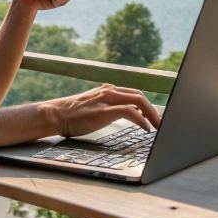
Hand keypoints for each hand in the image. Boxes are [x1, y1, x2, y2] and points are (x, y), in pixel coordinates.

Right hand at [46, 84, 161, 136]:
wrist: (55, 114)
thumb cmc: (72, 115)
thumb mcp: (93, 107)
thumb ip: (108, 108)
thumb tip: (125, 116)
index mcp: (108, 90)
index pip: (134, 94)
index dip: (147, 105)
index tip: (155, 116)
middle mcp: (110, 91)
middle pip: (140, 95)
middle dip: (154, 109)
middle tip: (162, 123)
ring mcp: (107, 99)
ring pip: (138, 100)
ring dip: (152, 114)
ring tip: (158, 127)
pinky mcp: (104, 110)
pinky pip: (130, 111)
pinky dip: (141, 119)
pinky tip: (145, 128)